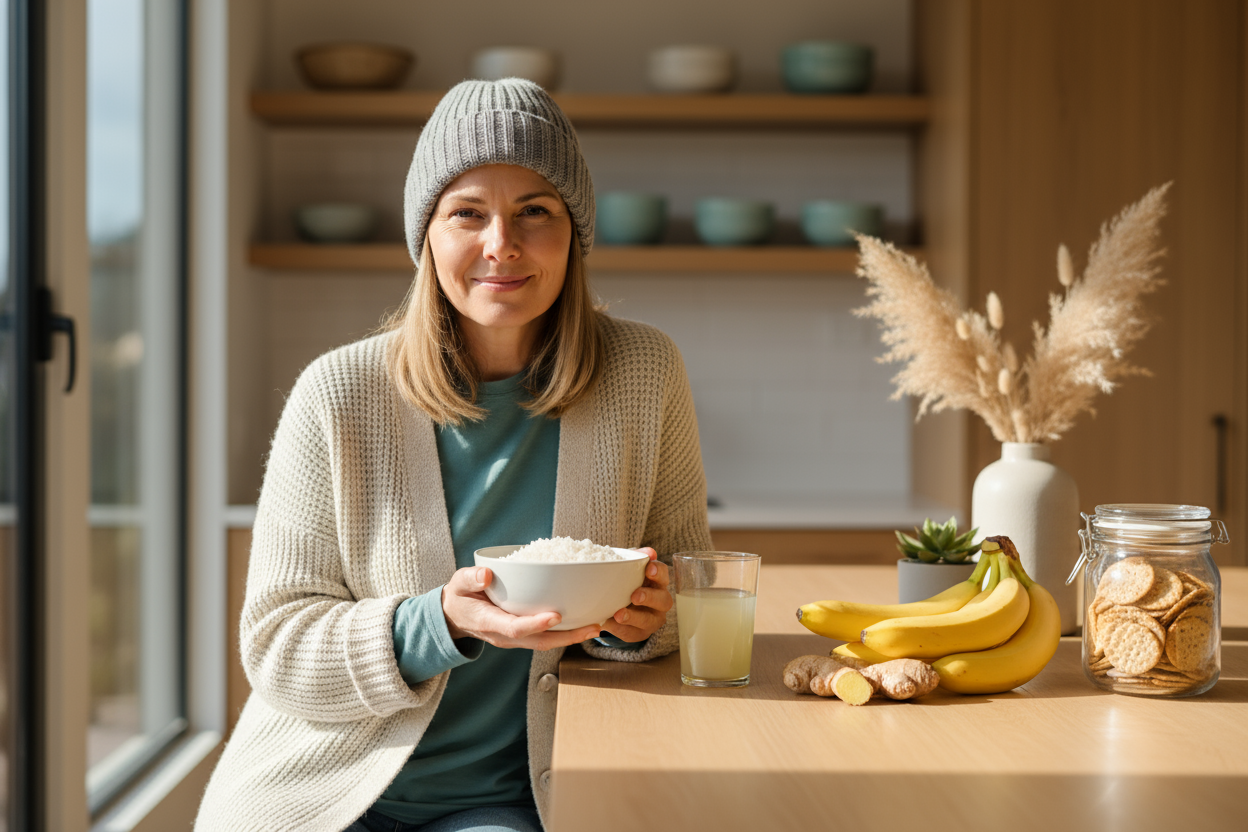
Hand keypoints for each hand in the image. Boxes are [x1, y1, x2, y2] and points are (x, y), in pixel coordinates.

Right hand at [441, 566, 601, 649]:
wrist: (454, 616)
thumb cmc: (459, 597)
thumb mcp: (458, 584)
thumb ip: (470, 579)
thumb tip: (485, 575)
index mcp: (488, 622)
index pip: (514, 628)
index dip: (535, 623)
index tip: (555, 615)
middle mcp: (504, 635)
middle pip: (539, 641)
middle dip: (567, 637)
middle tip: (593, 627)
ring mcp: (514, 638)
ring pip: (545, 642)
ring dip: (571, 637)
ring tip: (596, 626)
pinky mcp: (522, 635)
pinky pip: (545, 637)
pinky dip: (565, 633)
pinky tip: (582, 623)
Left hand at [599, 548, 671, 643]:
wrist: (617, 607)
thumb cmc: (626, 583)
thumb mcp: (628, 569)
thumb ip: (636, 558)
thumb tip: (649, 551)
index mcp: (657, 582)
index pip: (664, 574)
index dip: (658, 572)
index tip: (649, 569)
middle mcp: (660, 602)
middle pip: (663, 600)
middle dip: (650, 597)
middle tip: (635, 596)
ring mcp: (652, 619)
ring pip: (649, 621)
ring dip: (634, 617)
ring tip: (618, 614)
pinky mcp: (639, 633)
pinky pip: (632, 633)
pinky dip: (619, 629)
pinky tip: (608, 623)